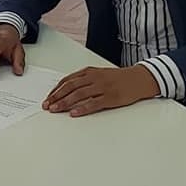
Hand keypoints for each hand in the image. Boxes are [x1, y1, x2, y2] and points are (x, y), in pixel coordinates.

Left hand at [42, 65, 159, 116]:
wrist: (138, 78)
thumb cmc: (117, 78)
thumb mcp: (98, 74)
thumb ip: (83, 80)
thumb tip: (66, 90)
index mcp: (89, 72)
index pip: (67, 80)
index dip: (56, 89)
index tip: (48, 98)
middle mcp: (94, 78)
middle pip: (71, 87)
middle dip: (57, 96)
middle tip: (47, 105)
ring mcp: (102, 88)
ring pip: (79, 95)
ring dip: (65, 103)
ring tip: (56, 110)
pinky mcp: (111, 97)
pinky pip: (94, 103)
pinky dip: (83, 108)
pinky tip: (74, 113)